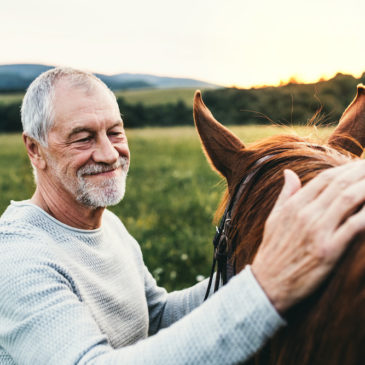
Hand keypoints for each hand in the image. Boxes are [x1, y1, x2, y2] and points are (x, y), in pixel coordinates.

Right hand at [252, 160, 364, 312]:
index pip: (325, 179)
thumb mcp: (273, 218)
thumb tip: (289, 172)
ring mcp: (317, 232)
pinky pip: (355, 226)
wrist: (268, 284)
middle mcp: (306, 214)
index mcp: (293, 206)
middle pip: (340, 185)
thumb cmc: (272, 251)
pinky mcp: (328, 251)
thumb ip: (285, 194)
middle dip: (362, 172)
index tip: (360, 165)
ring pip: (349, 200)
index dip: (346, 168)